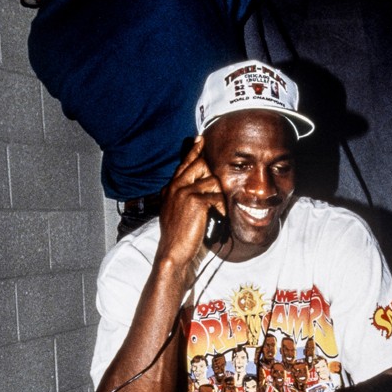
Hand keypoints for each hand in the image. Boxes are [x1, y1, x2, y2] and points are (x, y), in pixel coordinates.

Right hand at [156, 136, 225, 268]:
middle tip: (218, 184)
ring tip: (216, 213)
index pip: (184, 164)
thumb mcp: (175, 212)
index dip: (193, 151)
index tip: (200, 139)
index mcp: (170, 189)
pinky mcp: (196, 200)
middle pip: (200, 165)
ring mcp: (185, 192)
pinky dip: (221, 210)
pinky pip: (218, 197)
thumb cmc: (178, 237)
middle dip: (212, 173)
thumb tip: (198, 187)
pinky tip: (217, 219)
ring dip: (220, 198)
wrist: (174, 253)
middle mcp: (176, 187)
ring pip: (214, 182)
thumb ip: (181, 197)